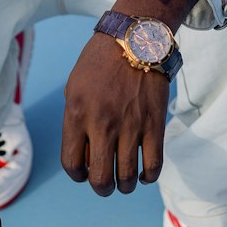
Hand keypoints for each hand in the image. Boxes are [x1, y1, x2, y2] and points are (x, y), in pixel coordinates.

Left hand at [61, 33, 168, 194]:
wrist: (134, 39)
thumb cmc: (100, 63)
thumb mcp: (74, 87)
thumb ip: (75, 121)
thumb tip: (83, 154)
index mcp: (77, 114)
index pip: (72, 164)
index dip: (77, 176)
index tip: (84, 172)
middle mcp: (102, 124)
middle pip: (100, 179)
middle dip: (102, 188)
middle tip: (106, 183)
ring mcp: (130, 126)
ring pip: (127, 177)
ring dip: (125, 185)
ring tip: (125, 180)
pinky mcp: (154, 124)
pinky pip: (153, 165)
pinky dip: (148, 177)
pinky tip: (144, 173)